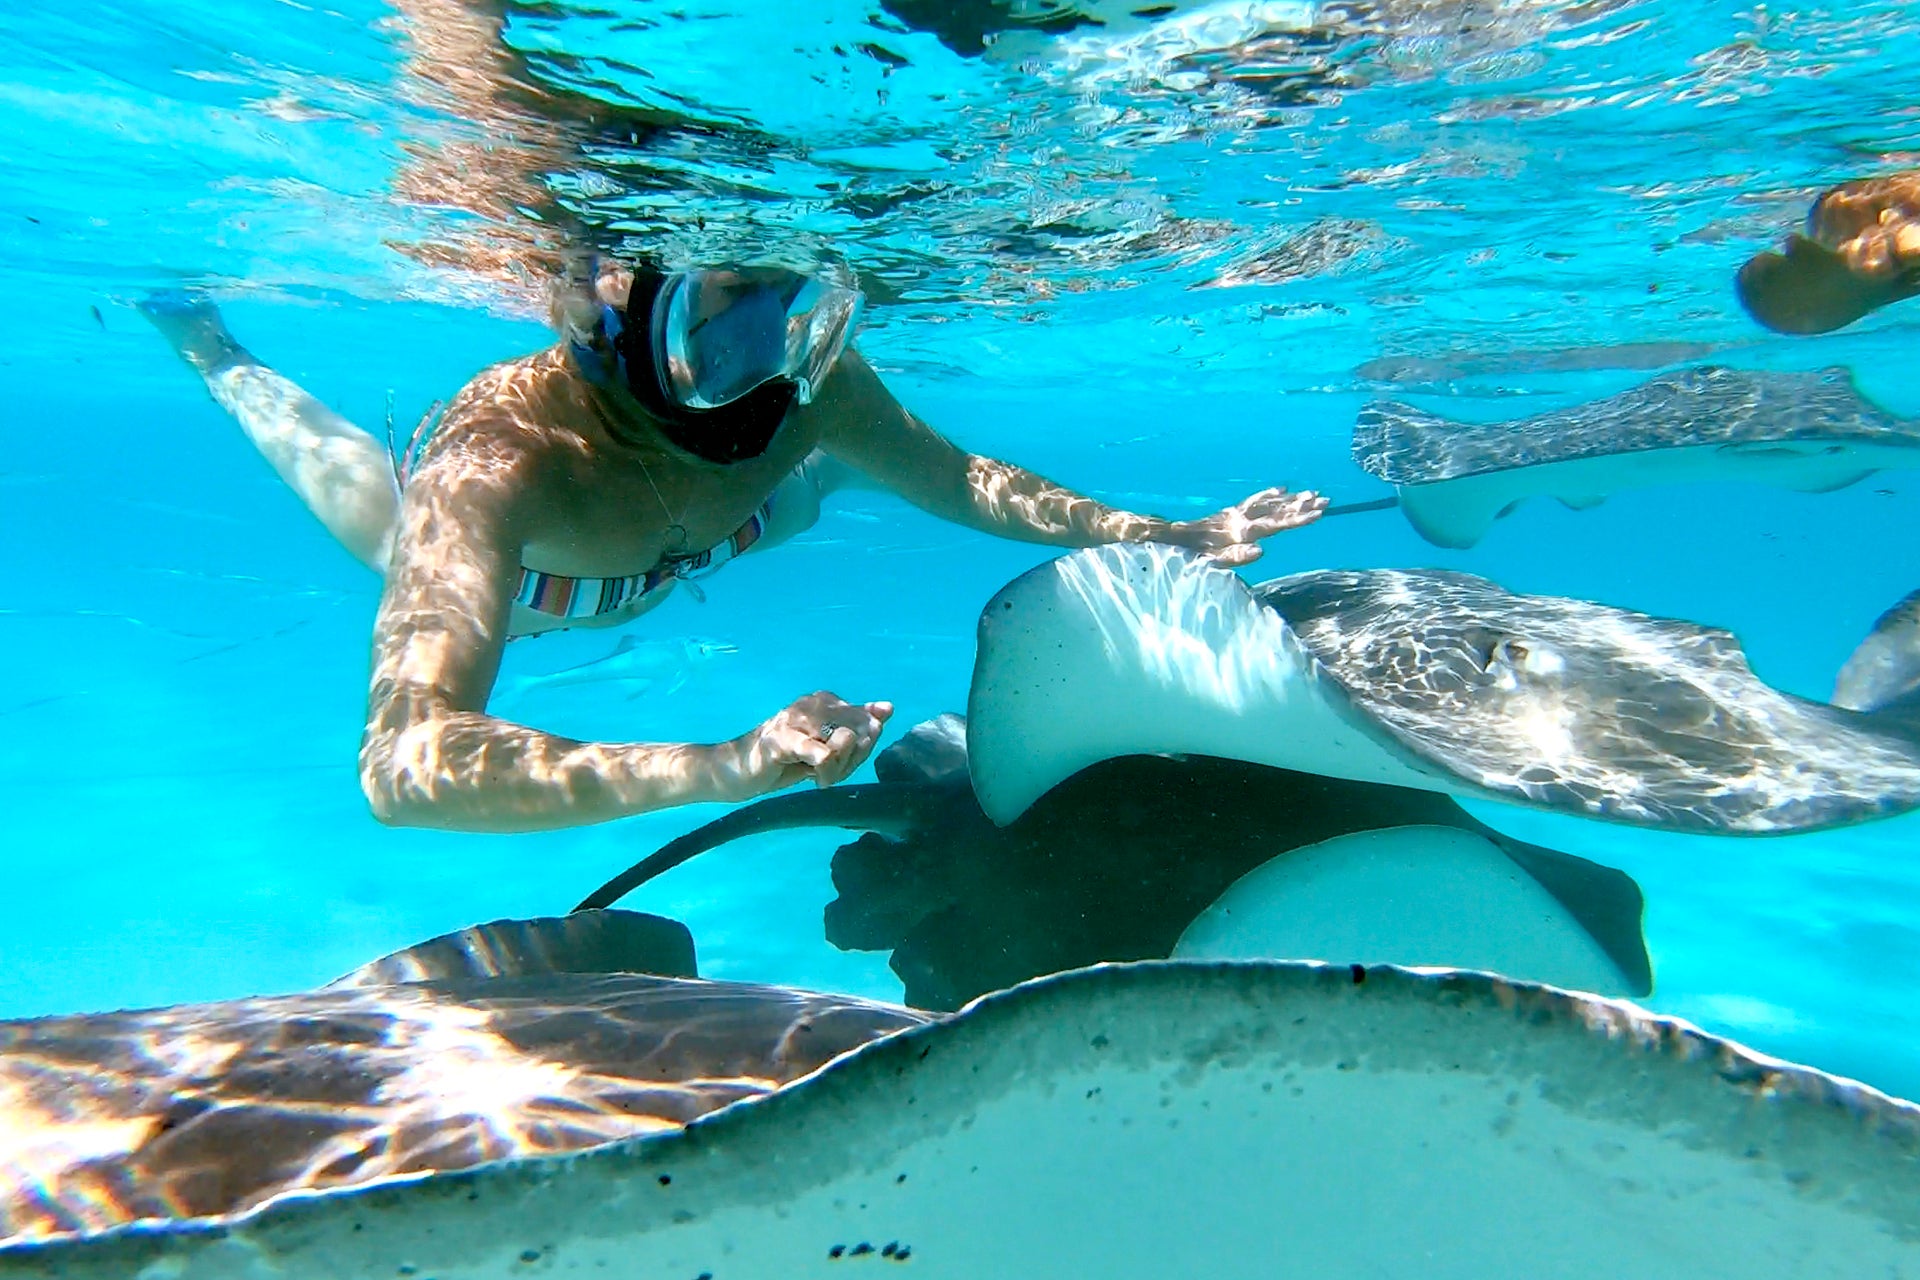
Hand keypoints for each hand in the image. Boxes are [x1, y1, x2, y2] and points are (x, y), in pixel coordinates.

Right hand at [716, 691, 893, 799]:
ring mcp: (796, 719)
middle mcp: (812, 703)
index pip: (868, 721)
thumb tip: (889, 708)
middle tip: (829, 772)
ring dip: (838, 769)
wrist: (735, 772)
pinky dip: (825, 771)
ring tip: (819, 776)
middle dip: (852, 760)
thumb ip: (856, 729)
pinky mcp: (782, 739)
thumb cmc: (783, 762)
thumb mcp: (826, 748)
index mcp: (824, 700)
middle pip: (860, 732)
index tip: (841, 762)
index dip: (862, 748)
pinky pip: (823, 755)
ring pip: (845, 742)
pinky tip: (814, 779)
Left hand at [1167, 487, 1326, 567]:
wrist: (1171, 538)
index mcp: (1240, 531)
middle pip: (1277, 510)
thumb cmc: (1191, 556)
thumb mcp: (1211, 562)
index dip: (1298, 519)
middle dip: (1302, 506)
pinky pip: (1254, 501)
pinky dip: (1269, 495)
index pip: (1276, 524)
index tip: (1318, 513)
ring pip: (1269, 503)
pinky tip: (1282, 489)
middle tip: (1326, 500)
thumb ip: (1236, 557)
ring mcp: (1236, 513)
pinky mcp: (1230, 513)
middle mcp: (1241, 518)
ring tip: (1313, 493)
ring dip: (1291, 499)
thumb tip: (1261, 551)